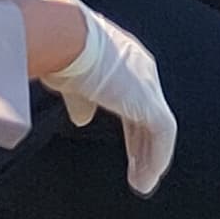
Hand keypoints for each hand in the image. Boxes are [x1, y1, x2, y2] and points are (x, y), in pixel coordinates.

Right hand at [39, 0, 178, 193]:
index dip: (132, 124)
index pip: (133, 97)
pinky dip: (156, 158)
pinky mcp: (148, 101)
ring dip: (150, 157)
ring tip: (143, 182)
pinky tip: (146, 178)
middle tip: (139, 169)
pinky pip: (161, 135)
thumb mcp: (69, 78)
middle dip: (143, 143)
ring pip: (158, 128)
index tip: (129, 146)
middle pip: (148, 113)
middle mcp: (141, 69)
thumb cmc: (58, 49)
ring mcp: (147, 85)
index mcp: (123, 58)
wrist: (64, 36)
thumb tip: (83, 118)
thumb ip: (81, 99)